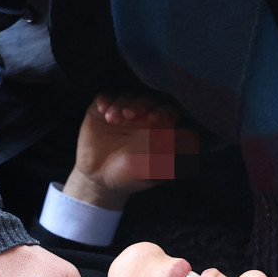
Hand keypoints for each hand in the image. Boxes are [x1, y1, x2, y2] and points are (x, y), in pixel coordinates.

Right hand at [65, 93, 195, 209]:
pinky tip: (103, 108)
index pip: (166, 111)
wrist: (100, 179)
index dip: (163, 111)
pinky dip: (105, 100)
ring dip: (120, 105)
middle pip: (146, 100)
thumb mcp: (146, 173)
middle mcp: (142, 114)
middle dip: (140, 105)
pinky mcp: (102, 110)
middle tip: (131, 116)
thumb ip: (161, 163)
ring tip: (113, 119)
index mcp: (159, 126)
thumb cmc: (130, 175)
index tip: (155, 119)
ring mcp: (122, 110)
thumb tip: (177, 151)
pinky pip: (105, 97)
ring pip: (125, 97)